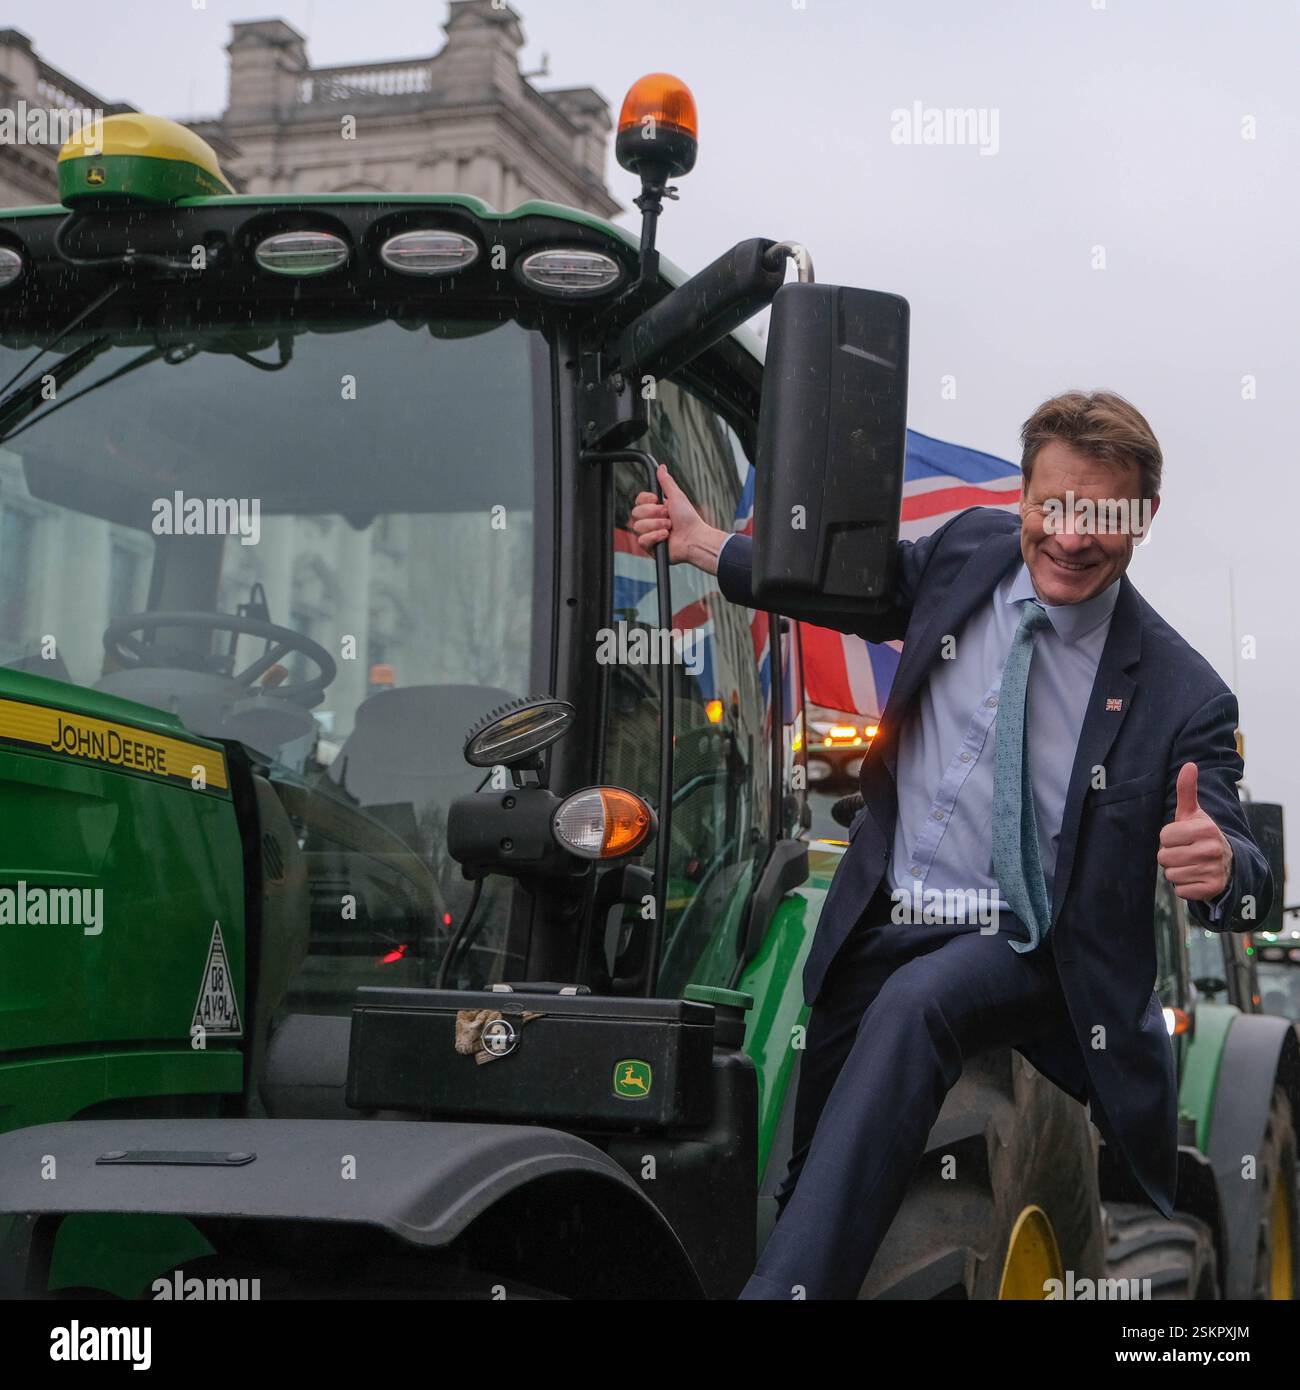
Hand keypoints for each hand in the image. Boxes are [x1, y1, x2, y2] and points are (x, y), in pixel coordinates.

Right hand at [629, 463, 728, 572]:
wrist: (695, 538)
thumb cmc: (689, 518)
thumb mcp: (677, 496)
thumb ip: (666, 482)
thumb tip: (661, 467)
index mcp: (655, 508)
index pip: (638, 500)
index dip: (646, 500)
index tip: (657, 499)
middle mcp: (650, 521)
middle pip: (635, 512)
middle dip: (653, 513)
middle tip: (668, 515)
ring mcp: (649, 534)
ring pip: (638, 526)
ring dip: (656, 525)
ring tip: (669, 527)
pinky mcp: (650, 547)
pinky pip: (642, 540)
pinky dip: (655, 537)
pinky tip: (666, 537)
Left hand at [1158, 762, 1232, 900]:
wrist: (1228, 863)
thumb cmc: (1202, 835)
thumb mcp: (1194, 814)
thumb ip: (1187, 791)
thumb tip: (1189, 765)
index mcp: (1205, 828)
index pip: (1164, 836)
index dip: (1169, 838)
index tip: (1183, 838)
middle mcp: (1211, 849)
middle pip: (1164, 857)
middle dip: (1171, 856)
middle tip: (1187, 853)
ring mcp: (1213, 870)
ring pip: (1171, 875)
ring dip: (1177, 871)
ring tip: (1192, 864)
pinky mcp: (1212, 889)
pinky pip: (1181, 891)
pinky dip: (1185, 887)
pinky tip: (1197, 878)